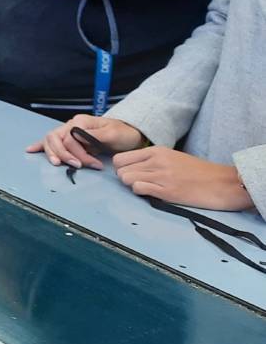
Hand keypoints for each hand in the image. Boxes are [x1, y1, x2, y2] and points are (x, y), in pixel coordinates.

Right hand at [27, 115, 144, 169]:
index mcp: (80, 122)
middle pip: (55, 139)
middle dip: (64, 155)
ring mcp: (68, 131)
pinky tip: (31, 150)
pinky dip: (40, 146)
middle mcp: (71, 125)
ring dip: (53, 153)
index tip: (93, 165)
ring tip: (59, 164)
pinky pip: (50, 141)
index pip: (69, 138)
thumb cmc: (123, 133)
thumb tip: (77, 137)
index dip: (78, 153)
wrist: (130, 132)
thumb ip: (94, 134)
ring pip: (50, 140)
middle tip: (77, 166)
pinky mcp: (69, 139)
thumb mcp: (113, 133)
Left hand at [113, 148, 255, 210]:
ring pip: (126, 179)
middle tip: (138, 183)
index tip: (130, 173)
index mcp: (156, 151)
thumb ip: (151, 160)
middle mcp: (156, 161)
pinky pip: (138, 189)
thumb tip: (130, 168)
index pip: (120, 158)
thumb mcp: (172, 157)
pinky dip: (141, 193)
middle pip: (120, 170)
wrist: (223, 183)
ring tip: (147, 188)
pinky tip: (153, 193)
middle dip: (126, 178)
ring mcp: (161, 176)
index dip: (122, 168)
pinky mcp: (167, 191)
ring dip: (132, 185)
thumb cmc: (198, 172)